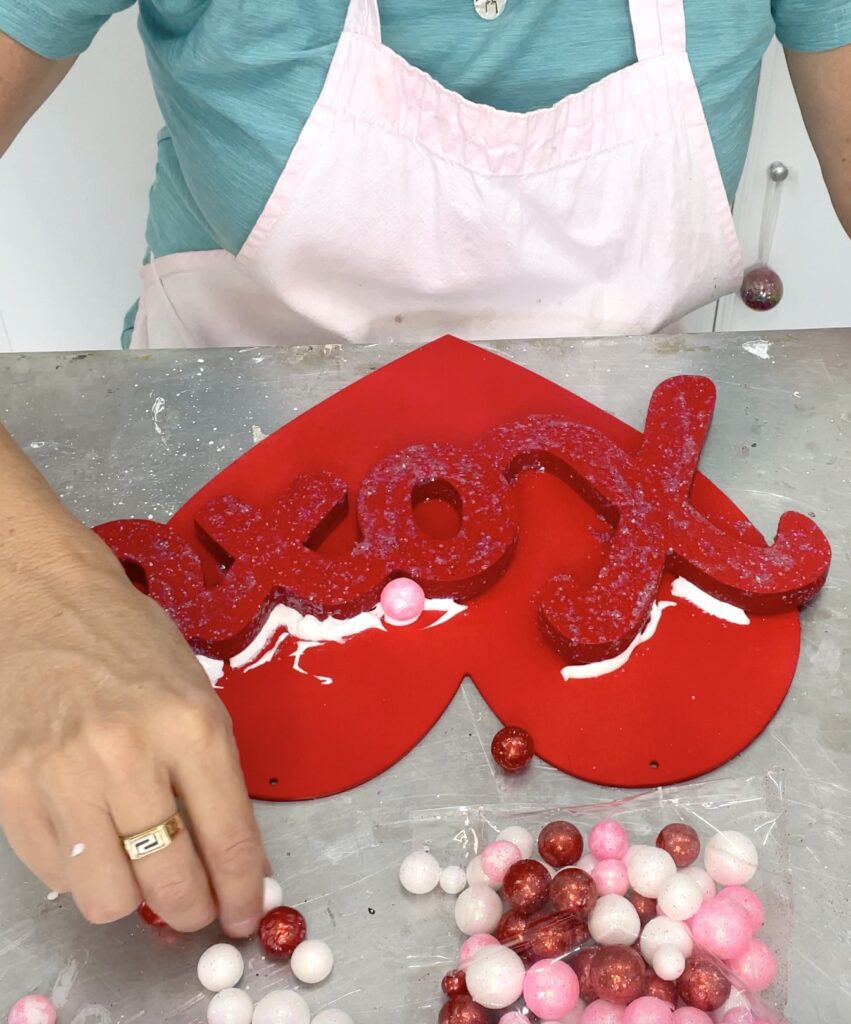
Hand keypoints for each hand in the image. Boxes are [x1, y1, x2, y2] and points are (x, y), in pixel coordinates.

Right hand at [0, 526, 265, 936]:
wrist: (45, 604)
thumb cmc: (132, 646)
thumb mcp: (197, 697)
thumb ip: (214, 779)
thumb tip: (234, 862)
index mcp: (191, 725)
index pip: (228, 839)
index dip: (242, 891)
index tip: (243, 914)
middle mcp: (129, 754)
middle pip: (170, 879)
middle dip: (193, 910)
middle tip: (196, 907)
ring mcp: (63, 774)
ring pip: (107, 897)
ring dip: (133, 899)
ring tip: (140, 872)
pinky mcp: (11, 788)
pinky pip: (54, 875)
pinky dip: (81, 875)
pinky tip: (94, 842)